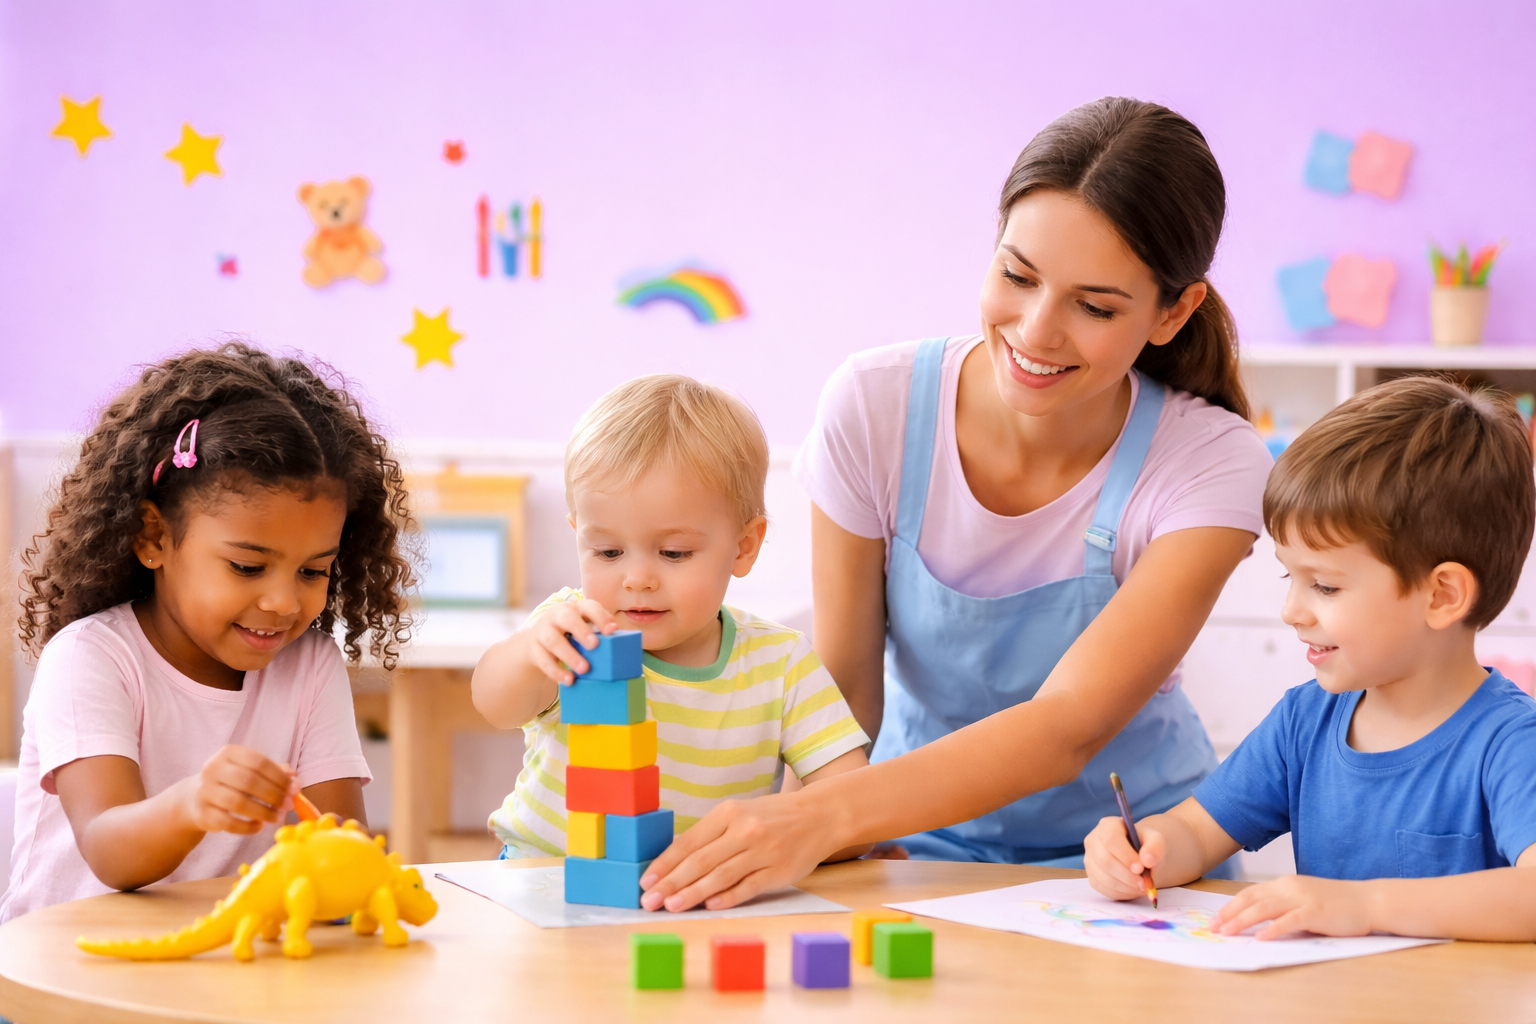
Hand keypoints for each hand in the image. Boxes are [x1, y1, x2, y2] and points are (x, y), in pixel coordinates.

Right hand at [177, 745, 296, 834]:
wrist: (194, 798)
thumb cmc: (231, 781)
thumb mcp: (250, 770)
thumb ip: (274, 772)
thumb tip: (295, 779)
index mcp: (229, 753)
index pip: (259, 762)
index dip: (280, 777)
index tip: (296, 789)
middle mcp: (213, 769)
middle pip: (249, 781)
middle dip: (274, 795)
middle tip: (289, 805)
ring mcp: (204, 791)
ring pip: (238, 803)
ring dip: (263, 812)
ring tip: (277, 818)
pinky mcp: (201, 813)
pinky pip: (227, 823)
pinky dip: (247, 827)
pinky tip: (259, 826)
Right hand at [526, 599, 617, 683]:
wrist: (537, 641)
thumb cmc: (571, 634)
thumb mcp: (584, 628)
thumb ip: (599, 634)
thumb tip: (623, 650)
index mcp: (576, 608)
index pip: (589, 607)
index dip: (601, 617)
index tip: (613, 630)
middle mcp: (557, 615)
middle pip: (566, 618)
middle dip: (581, 631)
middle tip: (594, 645)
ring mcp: (543, 631)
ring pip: (553, 640)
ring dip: (569, 655)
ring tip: (584, 669)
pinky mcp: (533, 648)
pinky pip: (543, 660)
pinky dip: (556, 671)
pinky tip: (569, 680)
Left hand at [639, 792, 836, 911]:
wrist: (820, 815)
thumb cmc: (772, 817)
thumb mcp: (740, 814)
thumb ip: (712, 835)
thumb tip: (675, 864)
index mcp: (728, 813)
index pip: (688, 842)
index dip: (664, 864)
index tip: (645, 882)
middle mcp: (744, 830)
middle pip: (700, 861)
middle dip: (671, 883)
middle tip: (648, 901)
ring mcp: (763, 852)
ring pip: (720, 876)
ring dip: (692, 893)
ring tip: (671, 907)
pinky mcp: (779, 871)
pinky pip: (747, 887)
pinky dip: (727, 897)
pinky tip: (709, 905)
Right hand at [1084, 815, 1164, 900]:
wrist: (1140, 856)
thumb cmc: (1145, 845)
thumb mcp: (1156, 841)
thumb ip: (1155, 847)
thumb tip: (1148, 860)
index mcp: (1108, 825)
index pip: (1111, 838)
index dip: (1125, 855)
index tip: (1141, 868)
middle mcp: (1093, 840)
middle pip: (1105, 860)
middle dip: (1127, 875)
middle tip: (1144, 883)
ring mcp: (1090, 859)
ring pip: (1104, 877)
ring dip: (1126, 886)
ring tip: (1142, 886)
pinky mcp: (1092, 876)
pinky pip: (1103, 888)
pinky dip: (1121, 892)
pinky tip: (1133, 889)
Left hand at [1213, 875, 1375, 939]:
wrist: (1368, 901)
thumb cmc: (1336, 904)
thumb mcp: (1303, 900)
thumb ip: (1282, 907)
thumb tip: (1258, 922)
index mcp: (1284, 884)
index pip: (1249, 893)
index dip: (1230, 906)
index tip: (1215, 919)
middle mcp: (1289, 887)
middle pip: (1251, 899)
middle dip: (1229, 914)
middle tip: (1213, 928)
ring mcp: (1302, 898)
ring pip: (1264, 908)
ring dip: (1243, 921)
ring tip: (1228, 932)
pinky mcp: (1316, 912)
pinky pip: (1290, 920)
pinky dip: (1274, 929)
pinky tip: (1261, 938)